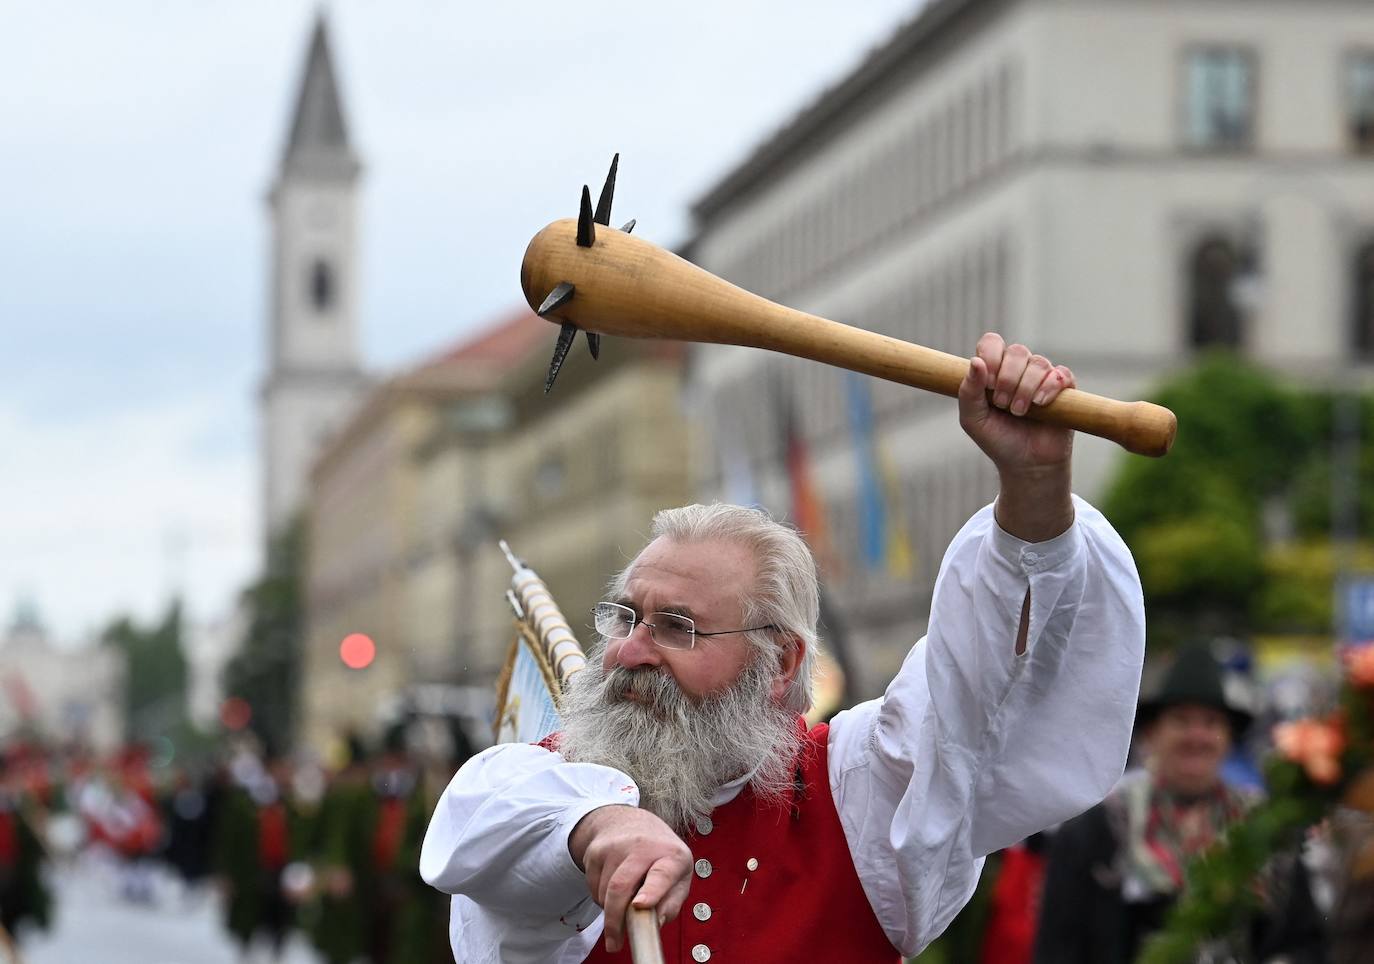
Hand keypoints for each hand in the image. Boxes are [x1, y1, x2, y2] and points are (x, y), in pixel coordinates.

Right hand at [570, 805, 692, 953]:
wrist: (630, 822)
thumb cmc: (660, 855)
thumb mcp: (679, 876)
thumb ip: (671, 904)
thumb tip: (655, 924)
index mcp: (671, 855)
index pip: (661, 873)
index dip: (651, 891)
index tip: (640, 906)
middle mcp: (643, 846)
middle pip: (621, 887)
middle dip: (615, 920)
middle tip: (615, 943)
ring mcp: (616, 846)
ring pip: (604, 892)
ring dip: (610, 909)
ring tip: (623, 904)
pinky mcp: (596, 851)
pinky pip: (593, 888)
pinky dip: (601, 898)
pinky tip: (613, 888)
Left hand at [959, 333, 1075, 541]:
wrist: (1026, 463)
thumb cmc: (997, 439)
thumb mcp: (973, 419)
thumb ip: (968, 391)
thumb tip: (976, 362)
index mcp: (994, 370)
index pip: (992, 343)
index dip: (991, 356)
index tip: (988, 383)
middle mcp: (1019, 369)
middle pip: (1017, 351)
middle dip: (1008, 379)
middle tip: (1002, 405)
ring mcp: (1042, 377)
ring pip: (1038, 363)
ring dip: (1026, 388)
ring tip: (1020, 412)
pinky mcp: (1063, 388)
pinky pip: (1060, 373)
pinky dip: (1050, 386)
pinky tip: (1041, 404)